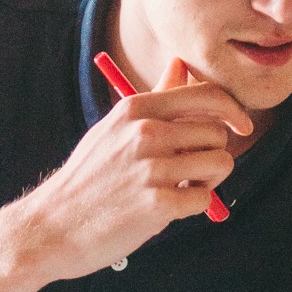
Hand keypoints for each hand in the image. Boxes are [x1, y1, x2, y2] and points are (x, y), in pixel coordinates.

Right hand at [7, 57, 253, 280]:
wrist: (51, 227)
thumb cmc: (88, 178)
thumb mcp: (115, 127)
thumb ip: (154, 98)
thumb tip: (180, 64)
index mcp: (136, 109)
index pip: (206, 94)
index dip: (233, 109)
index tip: (241, 125)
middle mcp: (145, 133)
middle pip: (218, 132)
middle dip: (214, 153)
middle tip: (190, 170)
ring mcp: (150, 169)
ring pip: (220, 164)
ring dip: (209, 180)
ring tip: (181, 187)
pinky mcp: (157, 204)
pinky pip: (205, 199)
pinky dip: (195, 206)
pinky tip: (171, 207)